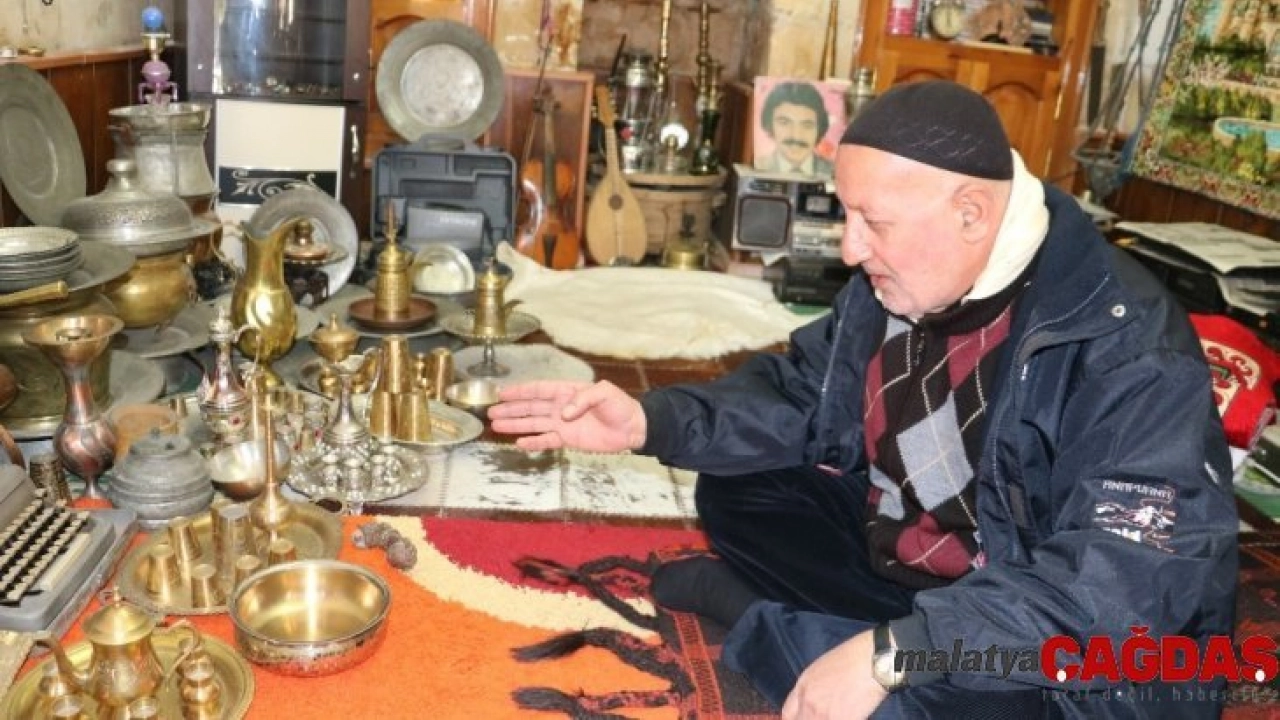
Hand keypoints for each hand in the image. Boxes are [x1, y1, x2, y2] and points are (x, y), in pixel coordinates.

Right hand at [488, 380, 646, 452]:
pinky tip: (519, 443)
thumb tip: (563, 414)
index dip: (519, 391)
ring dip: (515, 424)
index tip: (501, 393)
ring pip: (534, 423)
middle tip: (491, 412)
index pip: (538, 390)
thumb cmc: (620, 406)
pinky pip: (546, 440)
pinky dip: (533, 442)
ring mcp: (563, 424)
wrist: (633, 428)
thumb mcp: (605, 393)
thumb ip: (583, 399)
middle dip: (510, 409)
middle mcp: (560, 406)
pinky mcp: (568, 439)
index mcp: (567, 391)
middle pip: (530, 407)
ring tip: (496, 425)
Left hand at [781, 630, 887, 719]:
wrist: (872, 662)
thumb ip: (810, 688)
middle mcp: (809, 702)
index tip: (802, 718)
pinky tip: (850, 716)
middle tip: (823, 716)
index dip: (795, 719)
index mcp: (803, 686)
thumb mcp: (820, 668)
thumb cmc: (851, 659)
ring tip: (838, 714)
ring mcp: (824, 714)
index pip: (787, 714)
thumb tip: (810, 702)